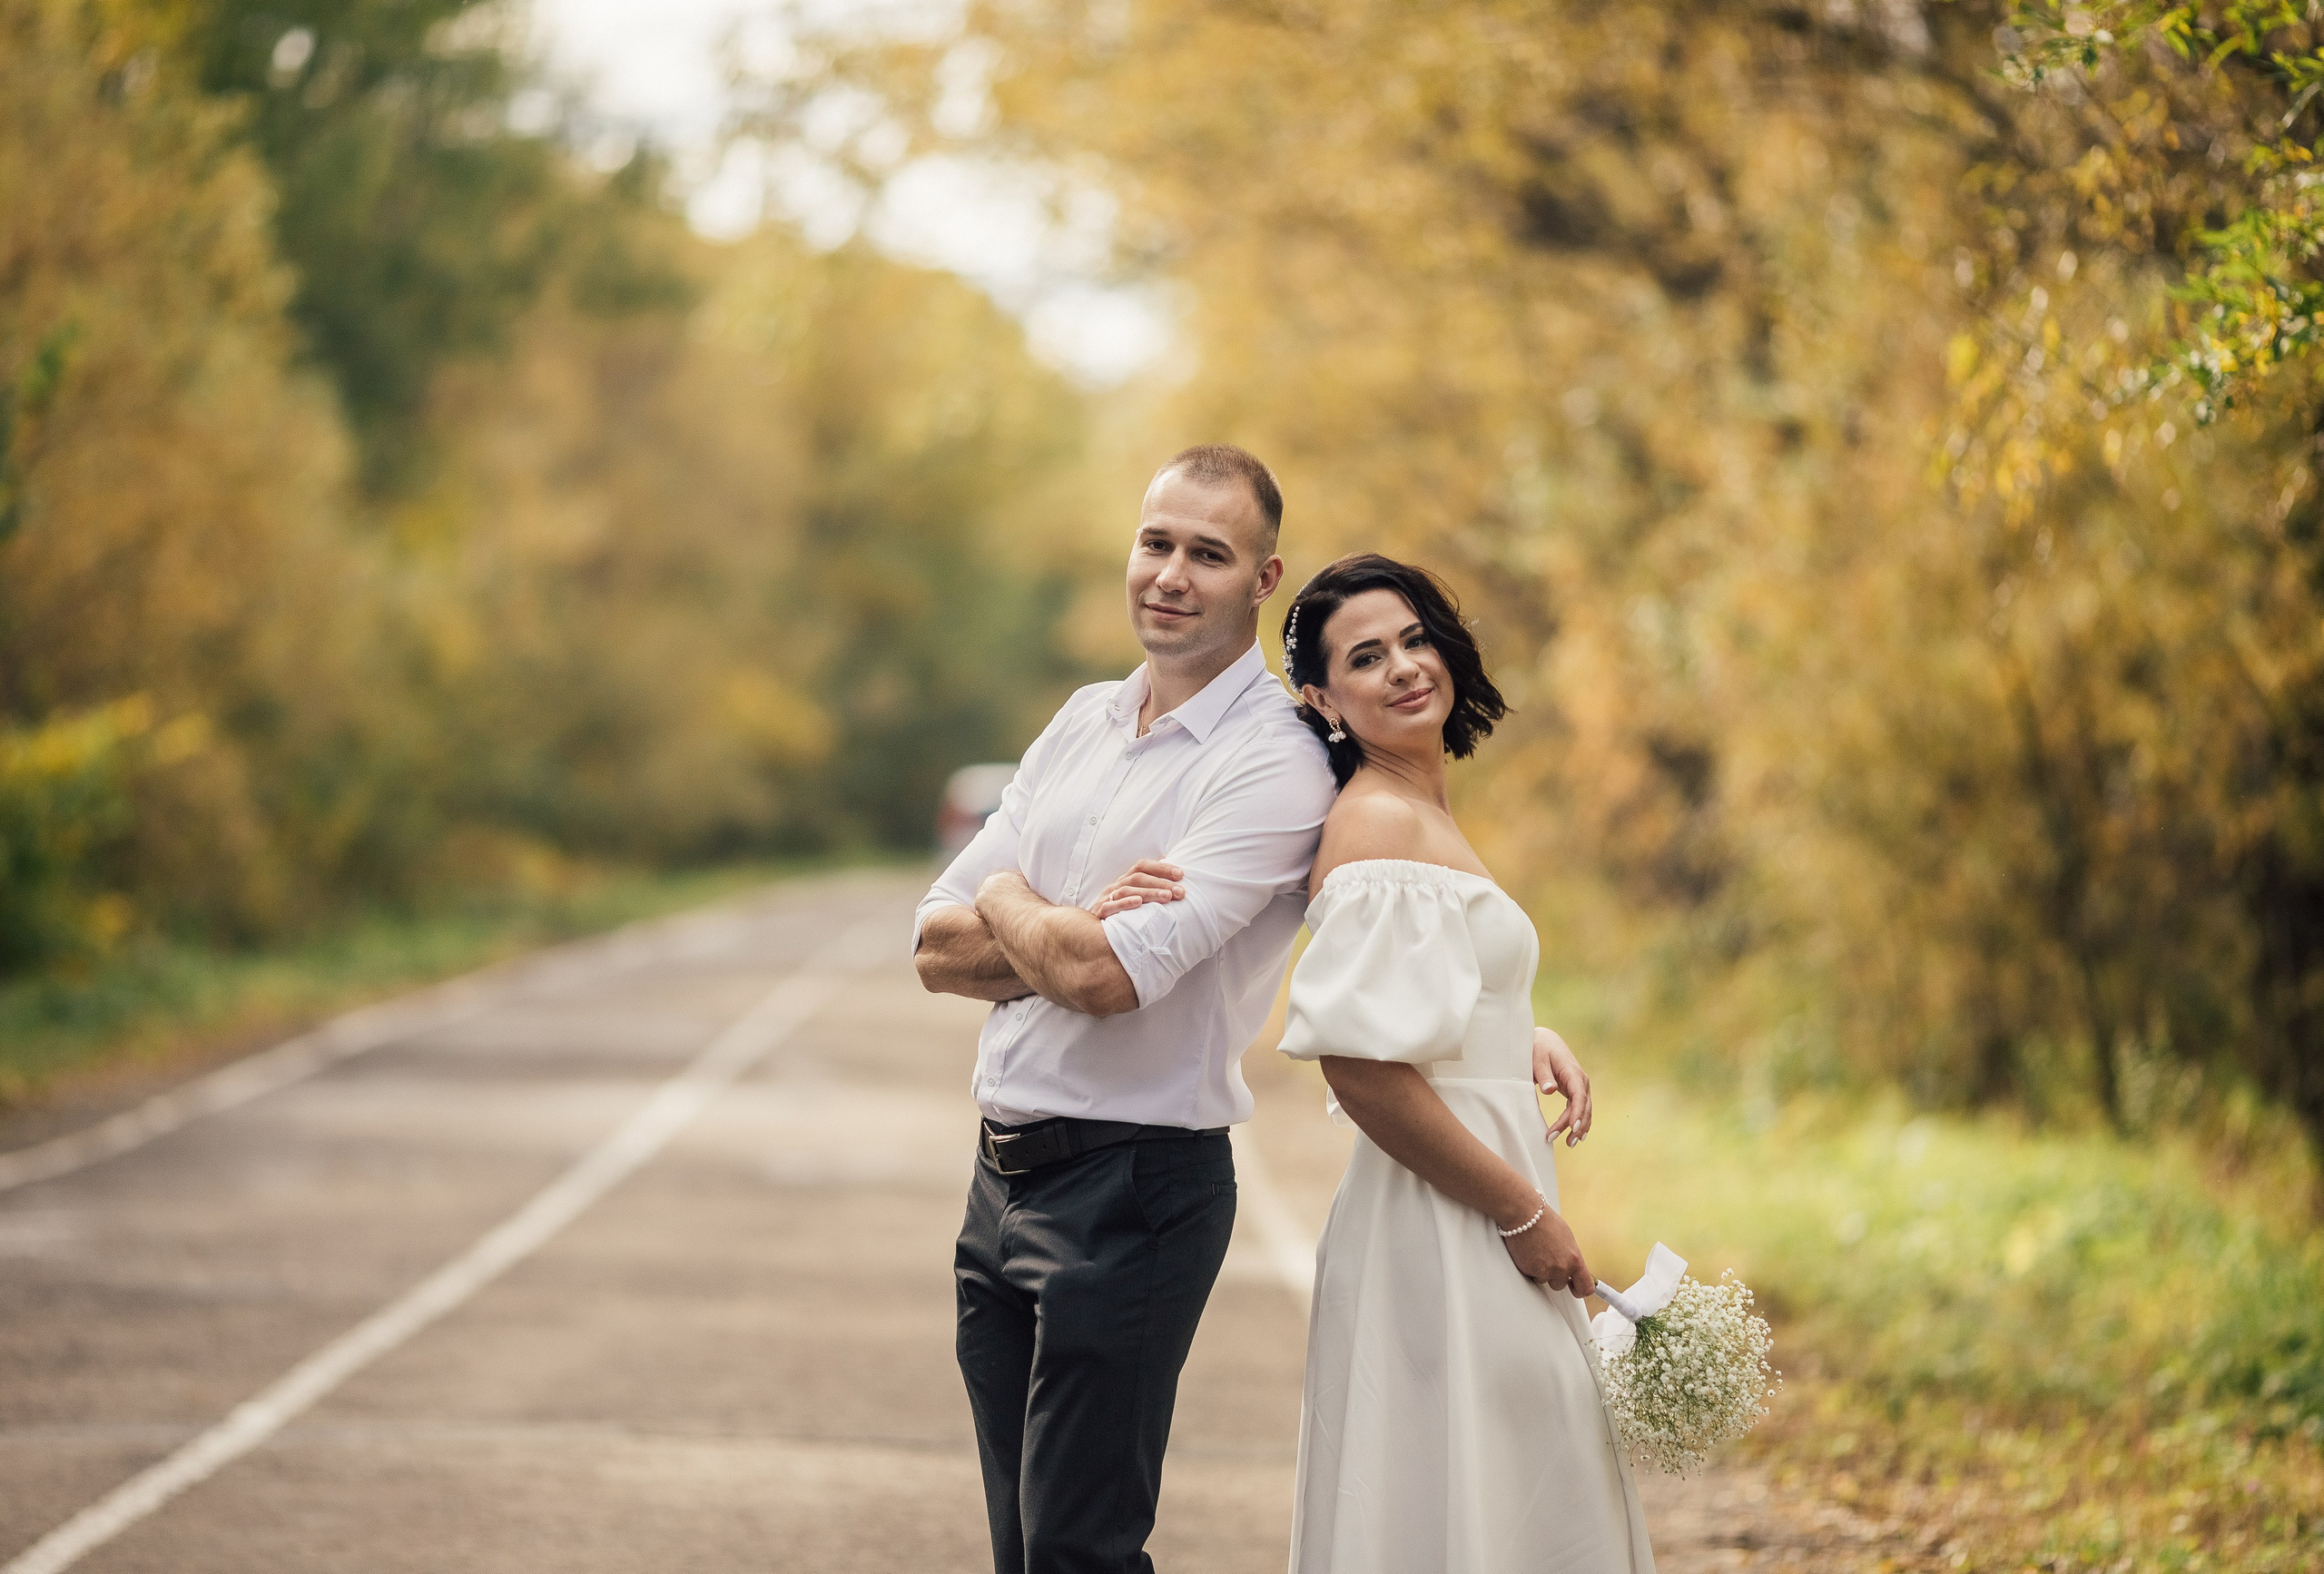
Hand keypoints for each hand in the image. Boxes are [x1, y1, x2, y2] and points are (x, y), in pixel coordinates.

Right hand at [1088, 858, 1184, 917]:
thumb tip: (1173, 873)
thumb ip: (1150, 887)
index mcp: (1125, 880)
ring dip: (1149, 892)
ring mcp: (1107, 898)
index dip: (1161, 867)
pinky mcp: (1100, 913)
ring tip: (1167, 897)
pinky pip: (1111, 906)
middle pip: (1138, 878)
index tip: (1181, 874)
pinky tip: (1139, 903)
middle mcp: (1116, 886)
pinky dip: (1125, 903)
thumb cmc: (1120, 914)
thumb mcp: (1134, 898)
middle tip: (1180, 891)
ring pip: (1127, 890)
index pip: (1142, 866)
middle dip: (1161, 883)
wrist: (1091, 932)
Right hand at [1501, 1202, 1591, 1297]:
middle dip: (1555, 1276)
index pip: (1585, 1287)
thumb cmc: (1545, 1221)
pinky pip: (1531, 1275)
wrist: (1525, 1215)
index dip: (1580, 1290)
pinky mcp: (1529, 1271)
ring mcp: (1545, 1271)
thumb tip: (1571, 1265)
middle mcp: (1561, 1268)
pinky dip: (1529, 1267)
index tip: (1576, 1289)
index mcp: (1575, 1259)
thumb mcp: (1567, 1238)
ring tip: (1537, 1252)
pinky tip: (1529, 1252)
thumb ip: (1571, 1256)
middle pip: (1560, 1285)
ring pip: (1544, 1280)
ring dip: (1541, 1271)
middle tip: (1548, 1260)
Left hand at [1534, 1026, 1592, 1146]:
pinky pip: (1580, 1108)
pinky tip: (1576, 1136)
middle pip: (1583, 1107)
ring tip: (1569, 1143)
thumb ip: (1544, 1075)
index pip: (1579, 1096)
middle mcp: (1581, 1081)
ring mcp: (1580, 1086)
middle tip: (1557, 1139)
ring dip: (1579, 1127)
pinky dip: (1579, 1122)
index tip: (1573, 1127)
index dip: (1577, 1113)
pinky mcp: (1575, 1090)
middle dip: (1574, 1125)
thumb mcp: (1537, 1059)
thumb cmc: (1539, 1048)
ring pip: (1584, 1110)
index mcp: (1573, 1073)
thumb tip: (1550, 1091)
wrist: (1545, 1040)